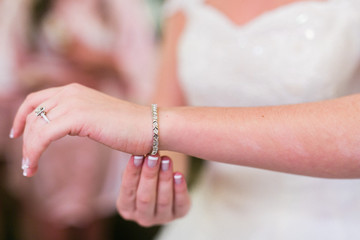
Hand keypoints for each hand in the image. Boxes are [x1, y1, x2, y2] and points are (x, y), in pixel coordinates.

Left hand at [11, 83, 151, 176]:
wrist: (151, 126)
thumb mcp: (97, 118)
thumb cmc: (130, 128)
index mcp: (75, 90)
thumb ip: (79, 118)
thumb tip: (63, 128)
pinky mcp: (78, 117)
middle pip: (32, 114)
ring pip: (35, 126)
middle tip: (26, 161)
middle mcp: (71, 92)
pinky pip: (43, 135)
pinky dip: (34, 152)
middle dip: (24, 139)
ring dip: (28, 150)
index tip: (16, 134)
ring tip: (29, 168)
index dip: (21, 117)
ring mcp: (74, 102)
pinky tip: (34, 166)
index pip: (36, 100)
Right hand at [117, 155, 190, 226]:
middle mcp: (142, 217)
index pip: (127, 190)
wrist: (167, 183)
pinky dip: (180, 189)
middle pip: (145, 198)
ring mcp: (162, 218)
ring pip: (163, 200)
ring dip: (165, 179)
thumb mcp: (138, 170)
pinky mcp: (179, 213)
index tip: (137, 155)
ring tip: (166, 160)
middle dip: (149, 175)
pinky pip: (180, 203)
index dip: (132, 172)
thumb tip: (133, 145)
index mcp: (126, 207)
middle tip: (153, 156)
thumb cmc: (147, 174)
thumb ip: (135, 163)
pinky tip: (179, 175)